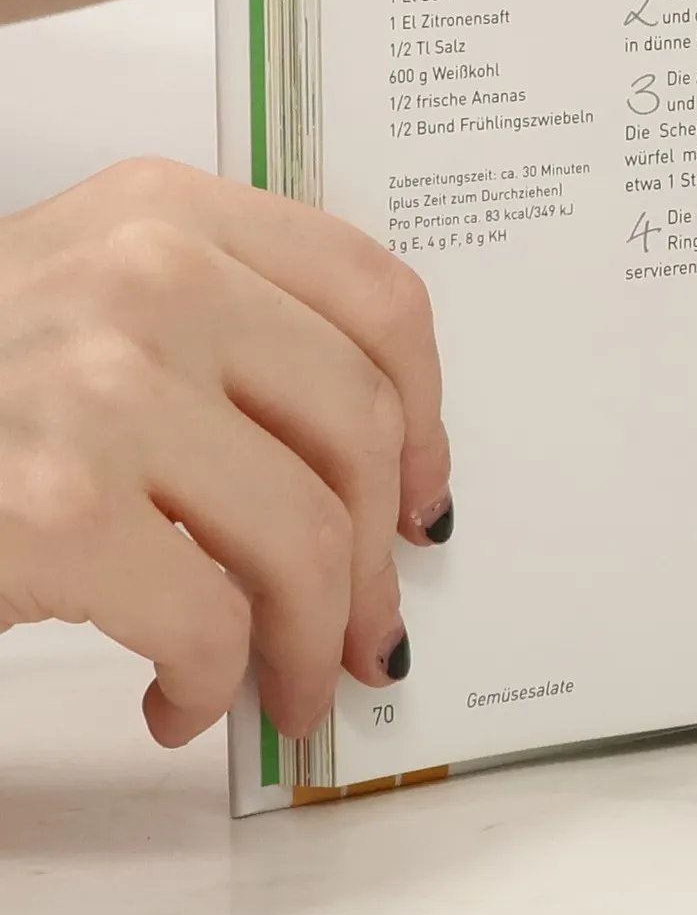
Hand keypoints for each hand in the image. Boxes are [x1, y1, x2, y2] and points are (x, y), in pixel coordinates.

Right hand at [0, 160, 452, 744]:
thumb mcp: (84, 303)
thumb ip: (224, 337)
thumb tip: (385, 469)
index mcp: (166, 211)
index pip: (378, 297)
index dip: (428, 416)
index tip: (423, 496)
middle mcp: (145, 275)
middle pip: (361, 424)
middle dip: (377, 557)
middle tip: (368, 632)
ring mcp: (97, 386)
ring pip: (307, 532)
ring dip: (314, 639)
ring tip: (290, 687)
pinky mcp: (51, 507)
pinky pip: (212, 618)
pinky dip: (215, 683)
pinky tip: (182, 703)